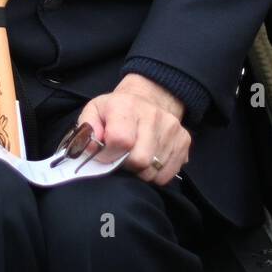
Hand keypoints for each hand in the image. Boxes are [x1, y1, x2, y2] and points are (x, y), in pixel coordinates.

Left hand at [76, 73, 190, 185]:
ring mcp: (171, 127)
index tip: (106, 154)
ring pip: (154, 171)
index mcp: (126, 105)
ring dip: (141, 171)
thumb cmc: (116, 110)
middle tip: (122, 158)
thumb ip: (87, 130)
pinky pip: (168, 174)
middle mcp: (153, 114)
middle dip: (127, 166)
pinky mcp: (184, 140)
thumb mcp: (94, 111)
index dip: (110, 155)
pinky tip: (149, 161)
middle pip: (140, 160)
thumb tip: (92, 148)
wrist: (149, 97)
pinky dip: (156, 174)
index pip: (120, 140)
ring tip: (135, 157)